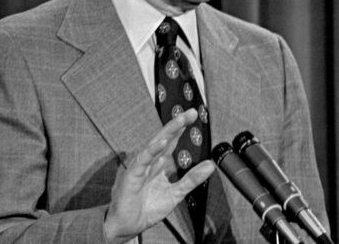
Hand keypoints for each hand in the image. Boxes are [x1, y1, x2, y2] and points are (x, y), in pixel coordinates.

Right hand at [103, 108, 214, 243]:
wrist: (128, 226)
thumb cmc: (147, 209)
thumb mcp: (176, 193)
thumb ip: (191, 179)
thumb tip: (210, 166)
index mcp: (158, 164)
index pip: (171, 142)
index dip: (181, 129)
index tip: (193, 116)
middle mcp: (149, 162)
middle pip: (163, 138)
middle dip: (177, 125)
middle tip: (190, 113)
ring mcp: (140, 167)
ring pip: (154, 145)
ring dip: (167, 132)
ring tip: (180, 121)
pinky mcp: (131, 176)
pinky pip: (141, 161)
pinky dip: (151, 151)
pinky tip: (161, 142)